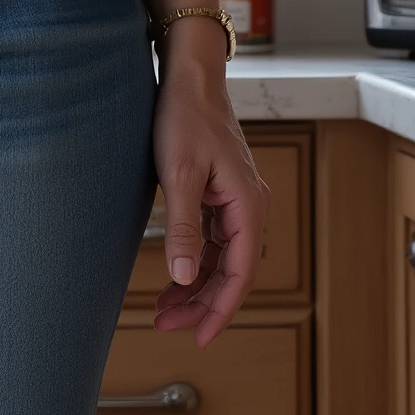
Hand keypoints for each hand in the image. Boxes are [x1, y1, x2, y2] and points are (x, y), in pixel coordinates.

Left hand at [150, 23, 269, 347]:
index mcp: (248, 205)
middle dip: (202, 303)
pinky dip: (195, 260)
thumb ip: (181, 227)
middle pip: (232, 271)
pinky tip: (174, 275)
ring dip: (196, 285)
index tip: (200, 338)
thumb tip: (181, 276)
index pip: (240, 274)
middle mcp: (249, 206)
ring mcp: (236, 200)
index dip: (220, 309)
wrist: (189, 76)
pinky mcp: (220, 194)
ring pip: (221, 258)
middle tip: (167, 326)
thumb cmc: (186, 116)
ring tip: (164, 309)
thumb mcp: (179, 173)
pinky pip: (213, 240)